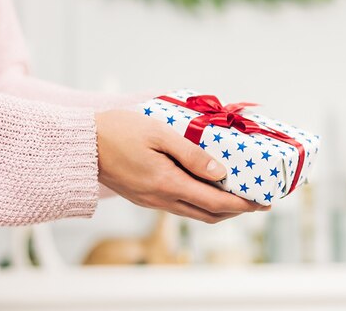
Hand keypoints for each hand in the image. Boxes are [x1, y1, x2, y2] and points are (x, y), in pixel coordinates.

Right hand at [95, 110, 268, 222]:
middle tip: (256, 202)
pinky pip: (180, 205)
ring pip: (194, 212)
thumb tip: (221, 172)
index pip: (215, 202)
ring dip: (218, 208)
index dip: (242, 205)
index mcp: (167, 183)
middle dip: (235, 211)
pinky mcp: (145, 197)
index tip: (262, 203)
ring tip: (236, 195)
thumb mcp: (159, 134)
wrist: (83, 145)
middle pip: (208, 214)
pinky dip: (200, 201)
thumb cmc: (119, 131)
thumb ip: (192, 154)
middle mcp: (161, 199)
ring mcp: (152, 200)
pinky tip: (206, 186)